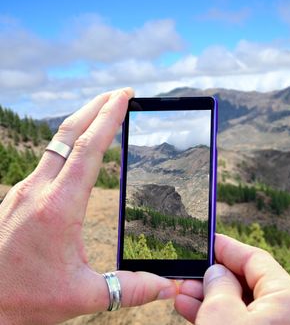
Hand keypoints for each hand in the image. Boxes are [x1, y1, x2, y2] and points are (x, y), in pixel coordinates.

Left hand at [0, 88, 177, 323]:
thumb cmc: (24, 300)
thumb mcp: (82, 296)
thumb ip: (130, 288)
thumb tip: (168, 285)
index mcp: (58, 207)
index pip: (88, 149)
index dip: (109, 118)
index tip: (125, 96)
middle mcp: (38, 191)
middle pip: (68, 133)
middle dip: (96, 106)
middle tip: (120, 93)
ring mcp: (23, 192)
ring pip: (55, 143)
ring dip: (80, 122)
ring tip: (102, 113)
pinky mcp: (17, 198)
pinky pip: (46, 159)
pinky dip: (67, 143)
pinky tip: (77, 150)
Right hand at [175, 234, 289, 324]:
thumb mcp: (221, 314)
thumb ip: (218, 284)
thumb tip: (217, 272)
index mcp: (289, 296)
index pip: (255, 258)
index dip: (228, 248)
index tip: (209, 240)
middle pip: (248, 281)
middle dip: (215, 276)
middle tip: (189, 273)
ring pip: (243, 303)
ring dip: (212, 297)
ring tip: (184, 293)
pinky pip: (243, 321)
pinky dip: (220, 315)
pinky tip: (192, 309)